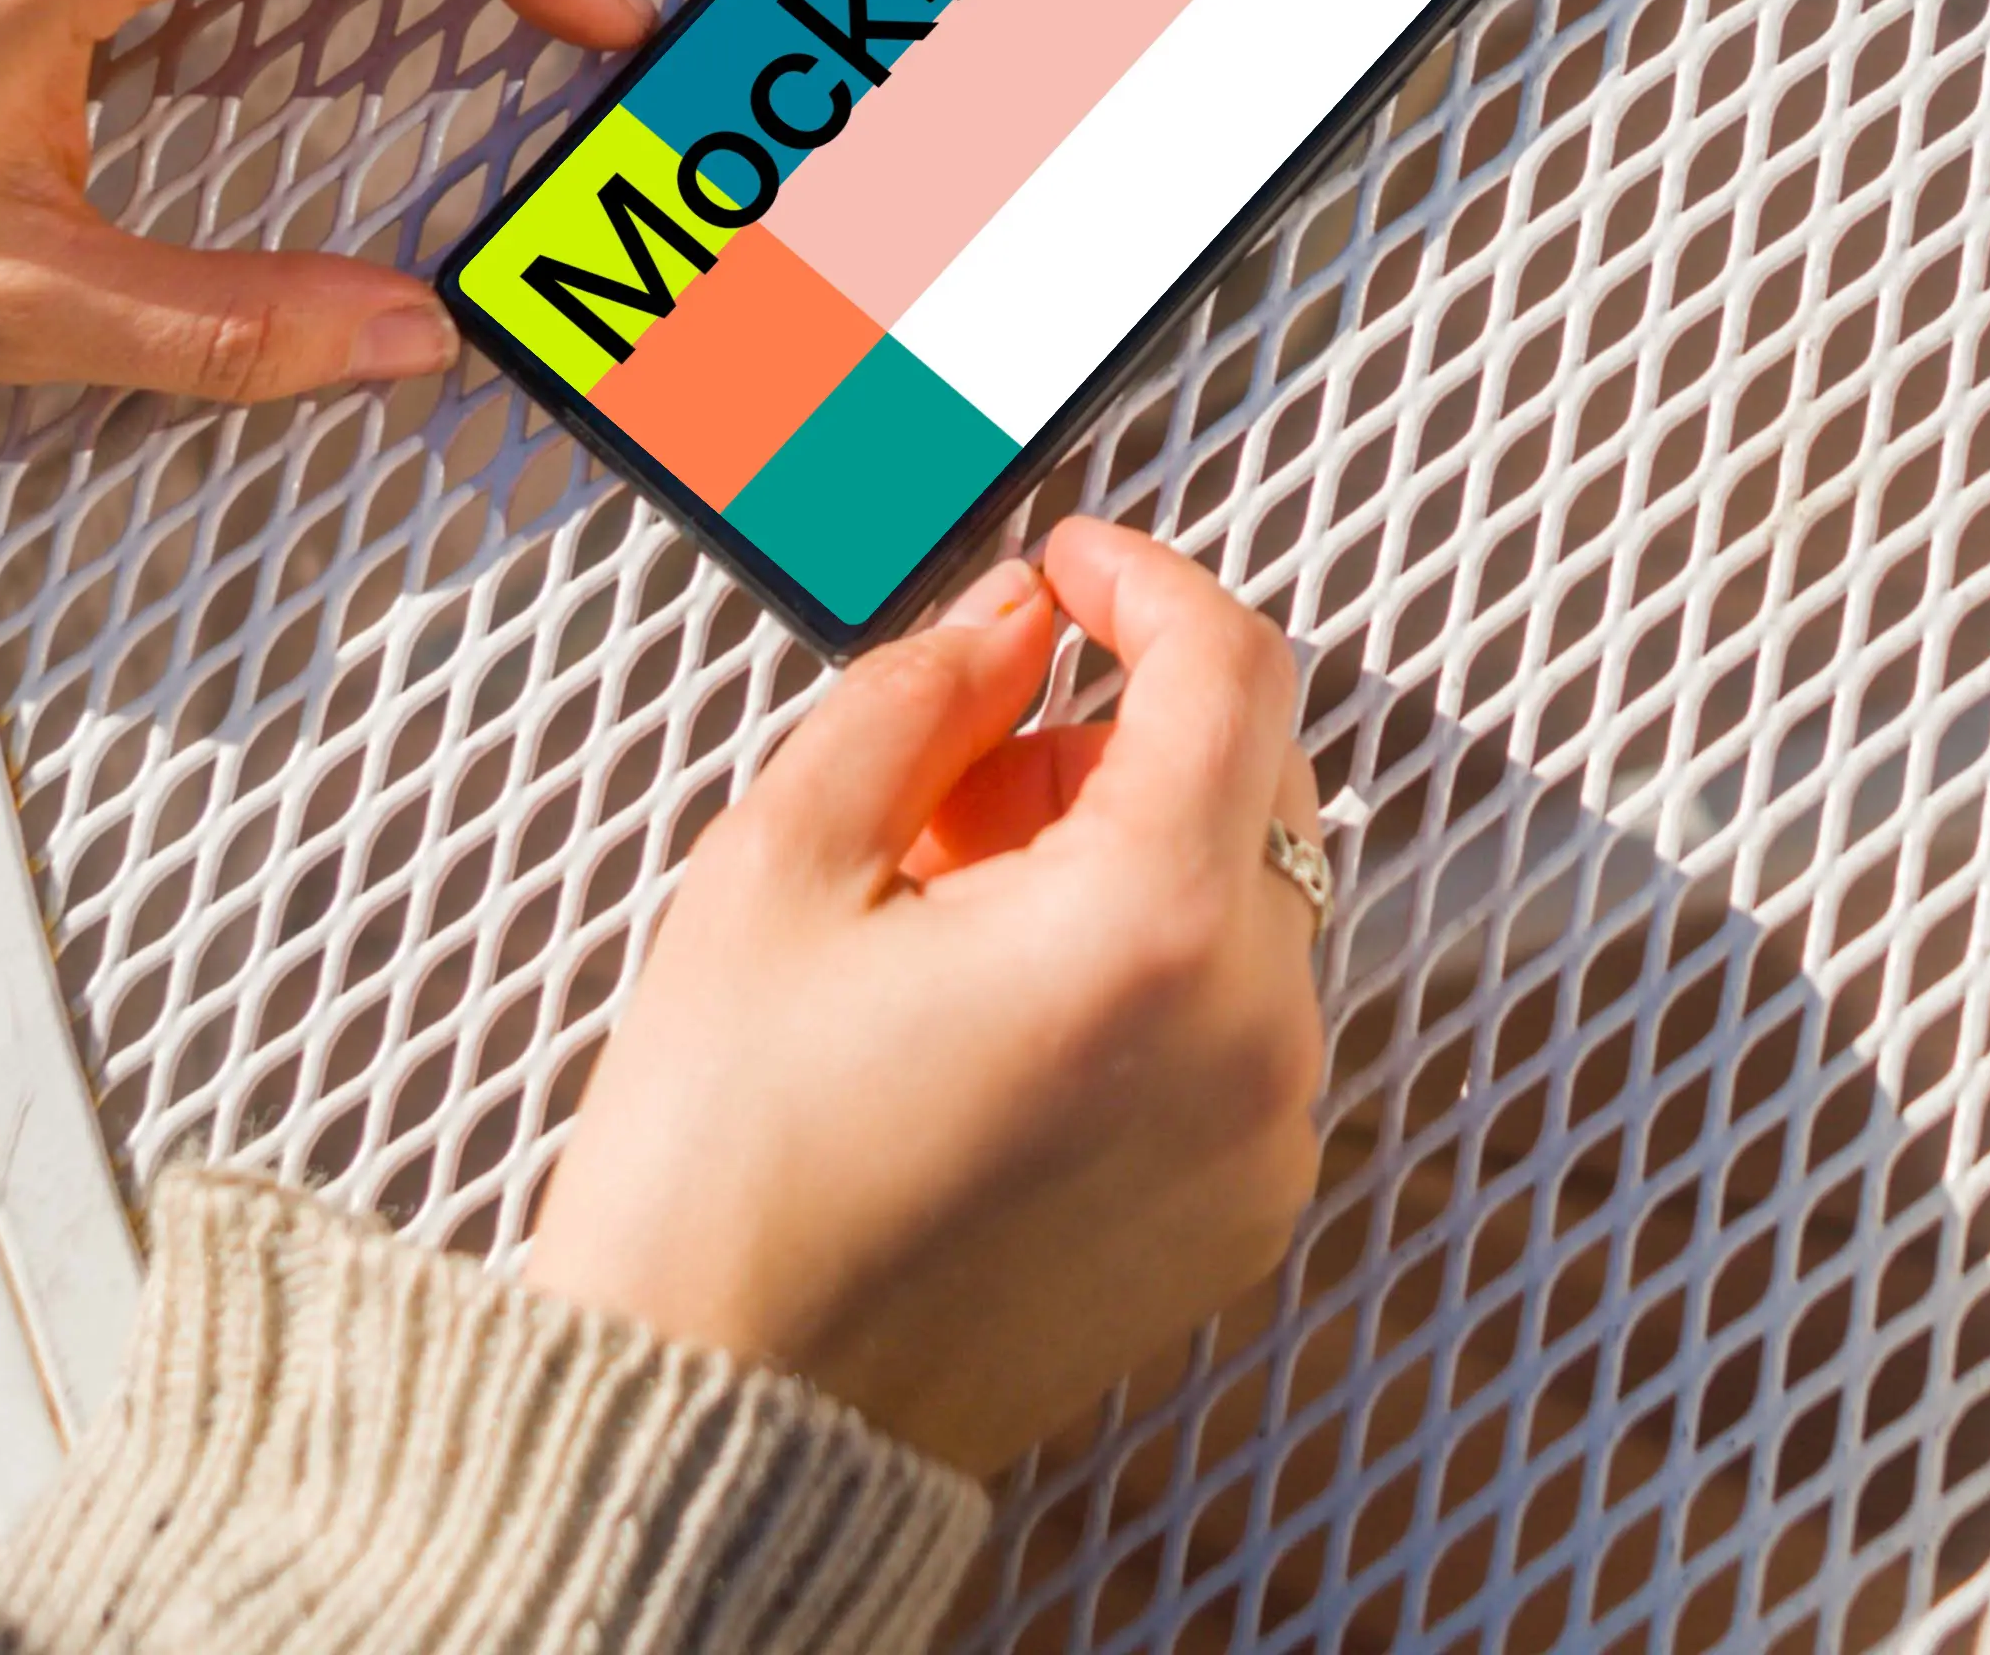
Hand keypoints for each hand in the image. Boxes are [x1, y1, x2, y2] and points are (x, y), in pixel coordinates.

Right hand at [519, 521, 1330, 1471]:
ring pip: (1250, 898)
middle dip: (1115, 730)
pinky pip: (1239, 1020)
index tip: (1074, 567)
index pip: (1229, 672)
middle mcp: (1251, 1040)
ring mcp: (1263, 1139)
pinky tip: (994, 1003)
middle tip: (957, 768)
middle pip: (1257, 778)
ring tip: (946, 906)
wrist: (726, 1422)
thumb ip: (919, 698)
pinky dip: (1150, 966)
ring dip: (1127, 849)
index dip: (1145, 583)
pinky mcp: (1245, 1212)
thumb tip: (1007, 626)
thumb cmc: (726, 1181)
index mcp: (1152, 935)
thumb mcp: (780, 866)